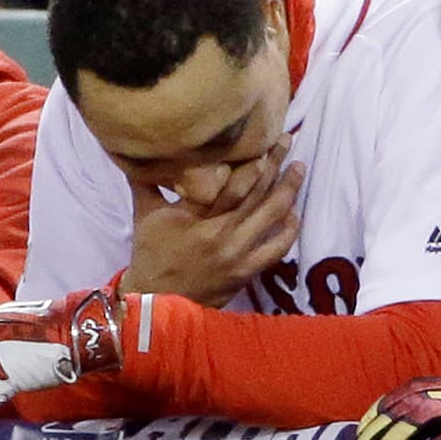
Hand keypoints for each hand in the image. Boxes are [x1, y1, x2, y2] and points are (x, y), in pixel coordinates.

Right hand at [121, 150, 302, 306]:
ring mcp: (236, 253)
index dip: (250, 161)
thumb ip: (146, 181)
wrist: (158, 301)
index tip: (263, 139)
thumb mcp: (145, 215)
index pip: (228, 182)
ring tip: (299, 169)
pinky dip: (289, 230)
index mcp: (193, 215)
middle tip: (287, 141)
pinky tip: (295, 212)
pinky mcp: (246, 272)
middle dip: (274, 164)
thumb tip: (142, 148)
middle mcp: (218, 232)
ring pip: (271, 216)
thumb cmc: (151, 254)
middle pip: (255, 192)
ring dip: (288, 190)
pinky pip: (276, 249)